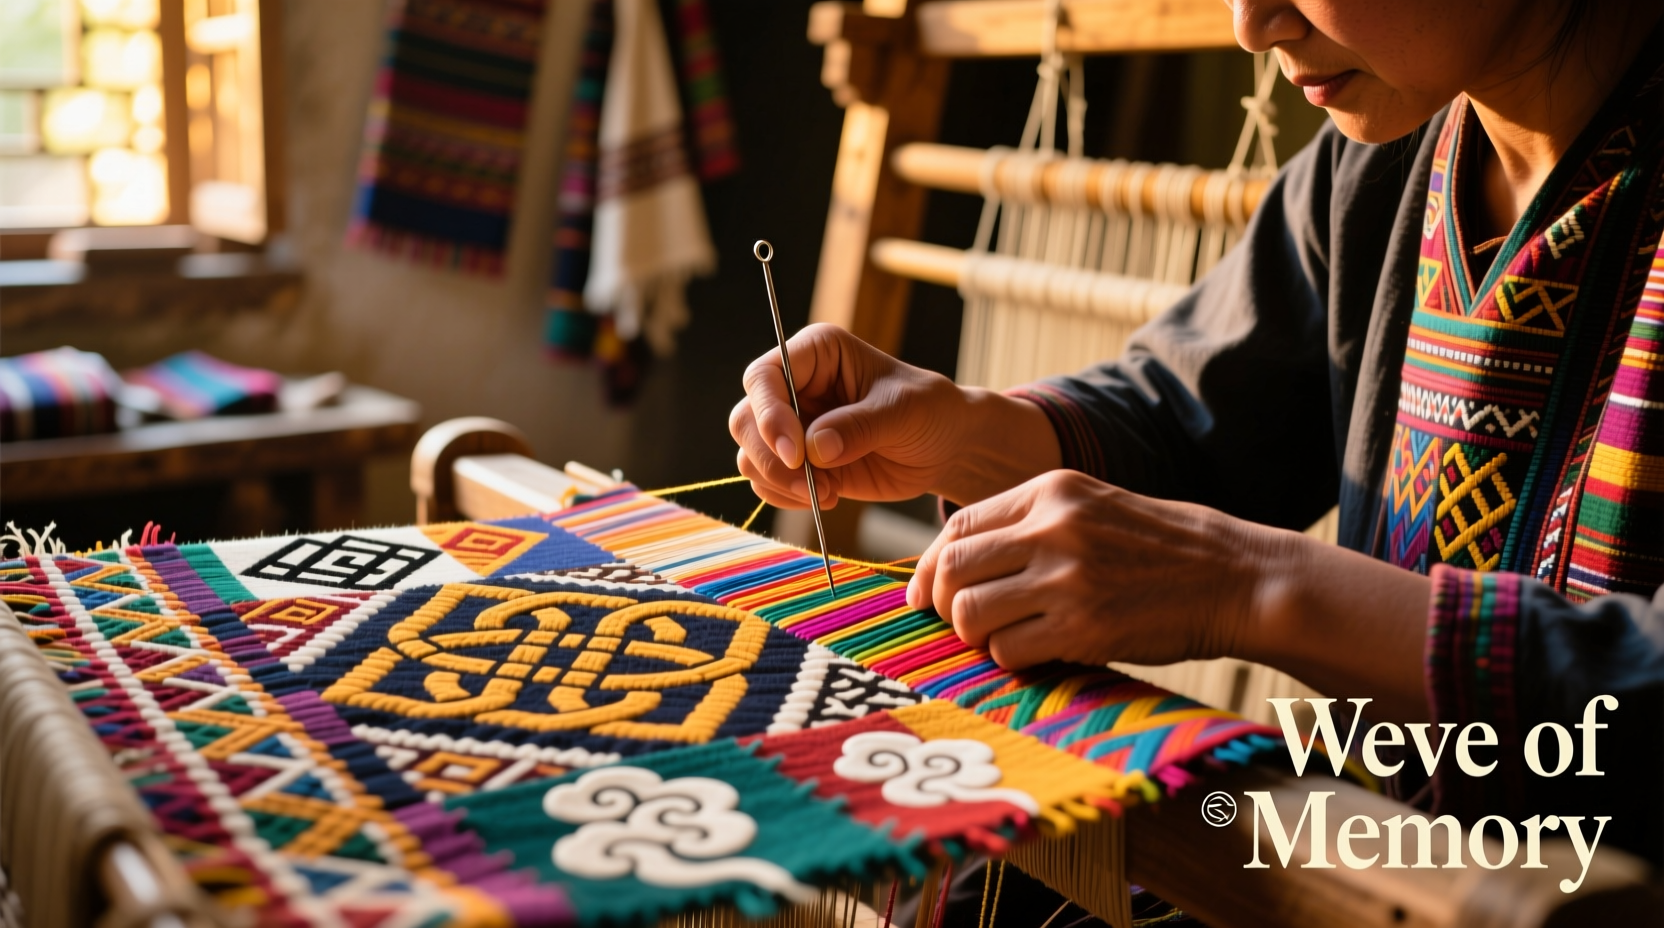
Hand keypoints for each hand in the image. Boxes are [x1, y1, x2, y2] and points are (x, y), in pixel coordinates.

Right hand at [729, 324, 1059, 508]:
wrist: (944, 447)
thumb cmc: (929, 411)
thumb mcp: (904, 411)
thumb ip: (860, 426)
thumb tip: (815, 449)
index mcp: (816, 354)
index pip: (765, 376)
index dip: (769, 414)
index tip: (795, 452)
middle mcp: (794, 386)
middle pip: (745, 419)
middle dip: (769, 458)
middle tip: (809, 484)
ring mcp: (791, 426)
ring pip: (750, 455)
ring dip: (781, 482)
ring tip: (829, 492)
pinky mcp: (797, 461)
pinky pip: (767, 482)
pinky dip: (789, 497)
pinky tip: (831, 497)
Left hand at [907, 469, 1276, 668]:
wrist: (1236, 576)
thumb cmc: (1160, 549)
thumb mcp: (1092, 509)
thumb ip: (1030, 525)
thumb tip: (956, 564)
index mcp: (1051, 491)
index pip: (956, 526)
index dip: (929, 566)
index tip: (927, 594)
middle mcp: (1052, 527)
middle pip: (952, 569)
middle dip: (943, 604)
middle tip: (960, 625)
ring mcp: (1068, 576)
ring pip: (970, 613)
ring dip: (976, 636)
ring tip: (1004, 639)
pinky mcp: (1086, 626)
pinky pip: (1009, 650)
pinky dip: (1011, 659)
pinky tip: (1038, 653)